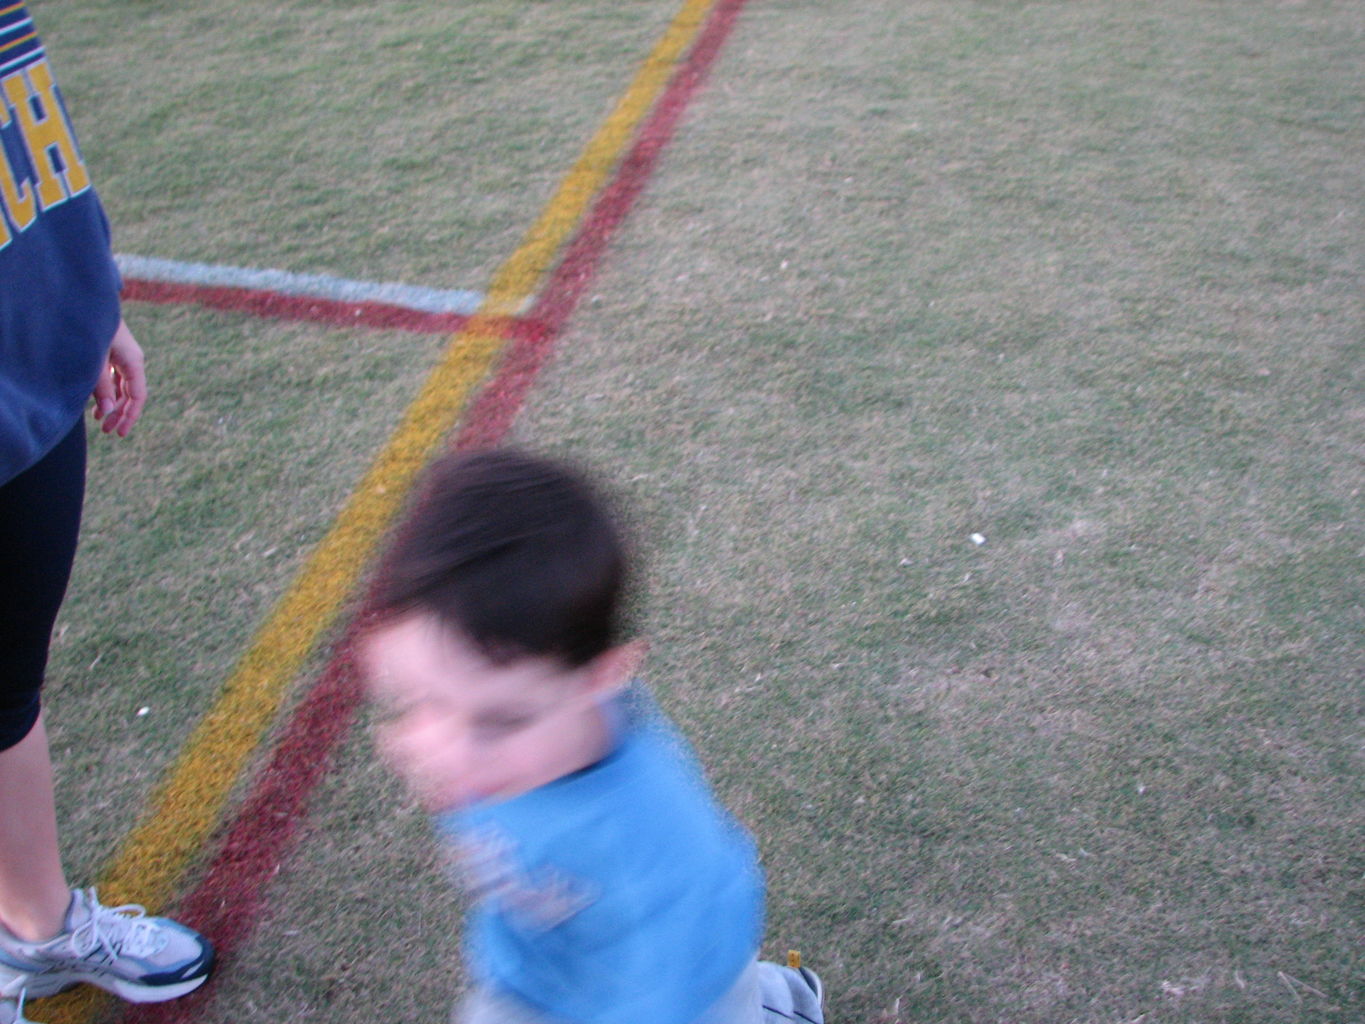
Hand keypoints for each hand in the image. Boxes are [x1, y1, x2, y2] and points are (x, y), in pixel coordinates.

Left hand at [91, 319, 146, 436]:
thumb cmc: (89, 328)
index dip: (130, 416)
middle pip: (131, 393)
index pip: (138, 396)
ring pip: (123, 386)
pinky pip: (115, 377)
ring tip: (98, 420)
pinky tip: (96, 401)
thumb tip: (107, 411)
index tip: (120, 433)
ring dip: (112, 404)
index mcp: (133, 362)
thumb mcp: (94, 360)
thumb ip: (101, 386)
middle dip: (119, 413)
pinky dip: (107, 391)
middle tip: (106, 431)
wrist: (85, 301)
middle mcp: (132, 360)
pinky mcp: (113, 352)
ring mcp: (123, 355)